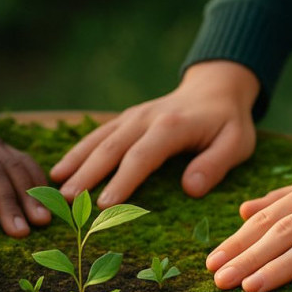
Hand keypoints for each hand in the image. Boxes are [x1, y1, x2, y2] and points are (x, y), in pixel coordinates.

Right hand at [50, 60, 258, 207]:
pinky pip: (96, 135)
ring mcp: (132, 117)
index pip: (142, 156)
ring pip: (98, 140)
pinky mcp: (124, 119)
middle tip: (66, 202)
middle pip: (111, 148)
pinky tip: (59, 170)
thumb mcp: (236, 143)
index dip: (122, 181)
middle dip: (87, 175)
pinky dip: (76, 152)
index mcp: (172, 126)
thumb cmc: (228, 122)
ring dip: (75, 163)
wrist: (216, 86)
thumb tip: (190, 189)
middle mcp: (145, 119)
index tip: (104, 205)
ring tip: (54, 187)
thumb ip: (214, 164)